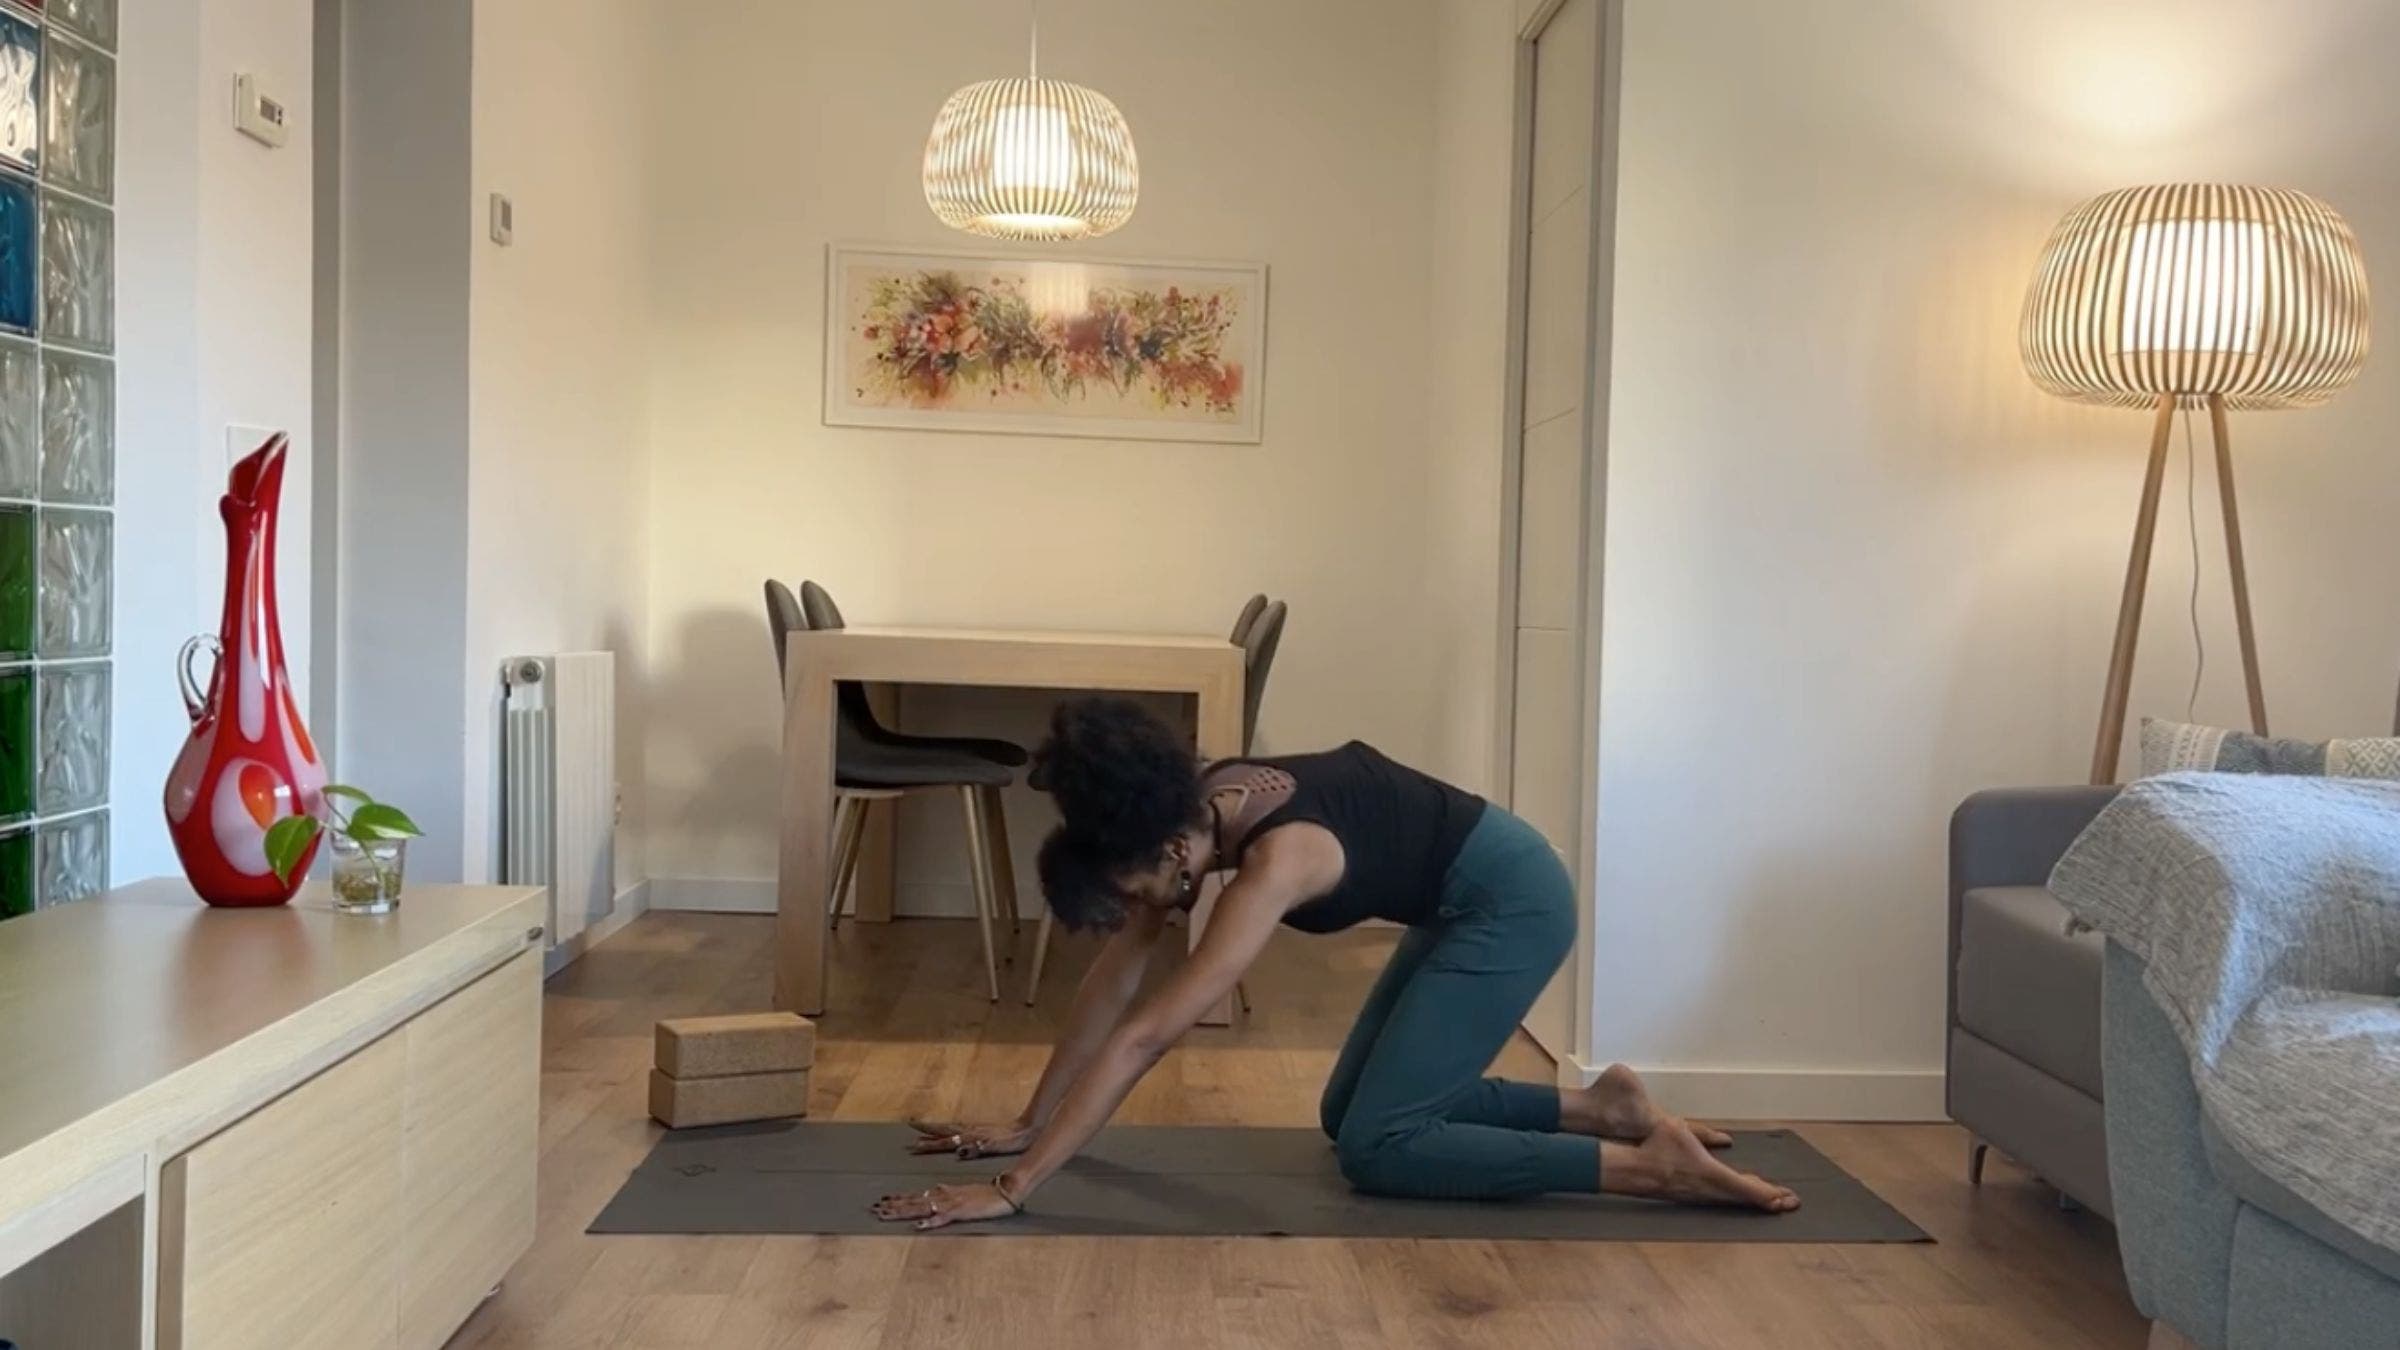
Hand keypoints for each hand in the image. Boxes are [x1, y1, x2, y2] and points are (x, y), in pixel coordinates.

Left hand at [870, 1180, 1020, 1230]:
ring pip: (922, 1208)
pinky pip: (943, 1218)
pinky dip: (930, 1221)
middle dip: (893, 1207)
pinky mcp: (961, 1212)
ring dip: (903, 1211)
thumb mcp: (964, 1191)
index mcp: (944, 1193)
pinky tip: (918, 1225)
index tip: (882, 1201)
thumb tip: (936, 1189)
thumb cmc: (986, 1193)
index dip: (898, 1199)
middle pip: (913, 1202)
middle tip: (873, 1209)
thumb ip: (949, 1190)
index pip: (916, 1196)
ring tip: (886, 1213)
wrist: (1006, 1190)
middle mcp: (944, 1197)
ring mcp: (951, 1204)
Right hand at [906, 1116, 1035, 1159]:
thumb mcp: (995, 1145)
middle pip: (944, 1131)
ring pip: (950, 1128)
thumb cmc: (1012, 1141)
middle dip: (927, 1131)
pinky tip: (949, 1131)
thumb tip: (960, 1149)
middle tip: (911, 1129)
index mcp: (971, 1137)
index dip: (930, 1142)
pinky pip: (958, 1128)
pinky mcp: (981, 1129)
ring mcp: (975, 1129)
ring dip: (936, 1129)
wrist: (1026, 1129)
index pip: (945, 1140)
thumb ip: (978, 1147)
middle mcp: (970, 1131)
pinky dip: (948, 1129)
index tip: (914, 1142)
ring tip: (923, 1129)